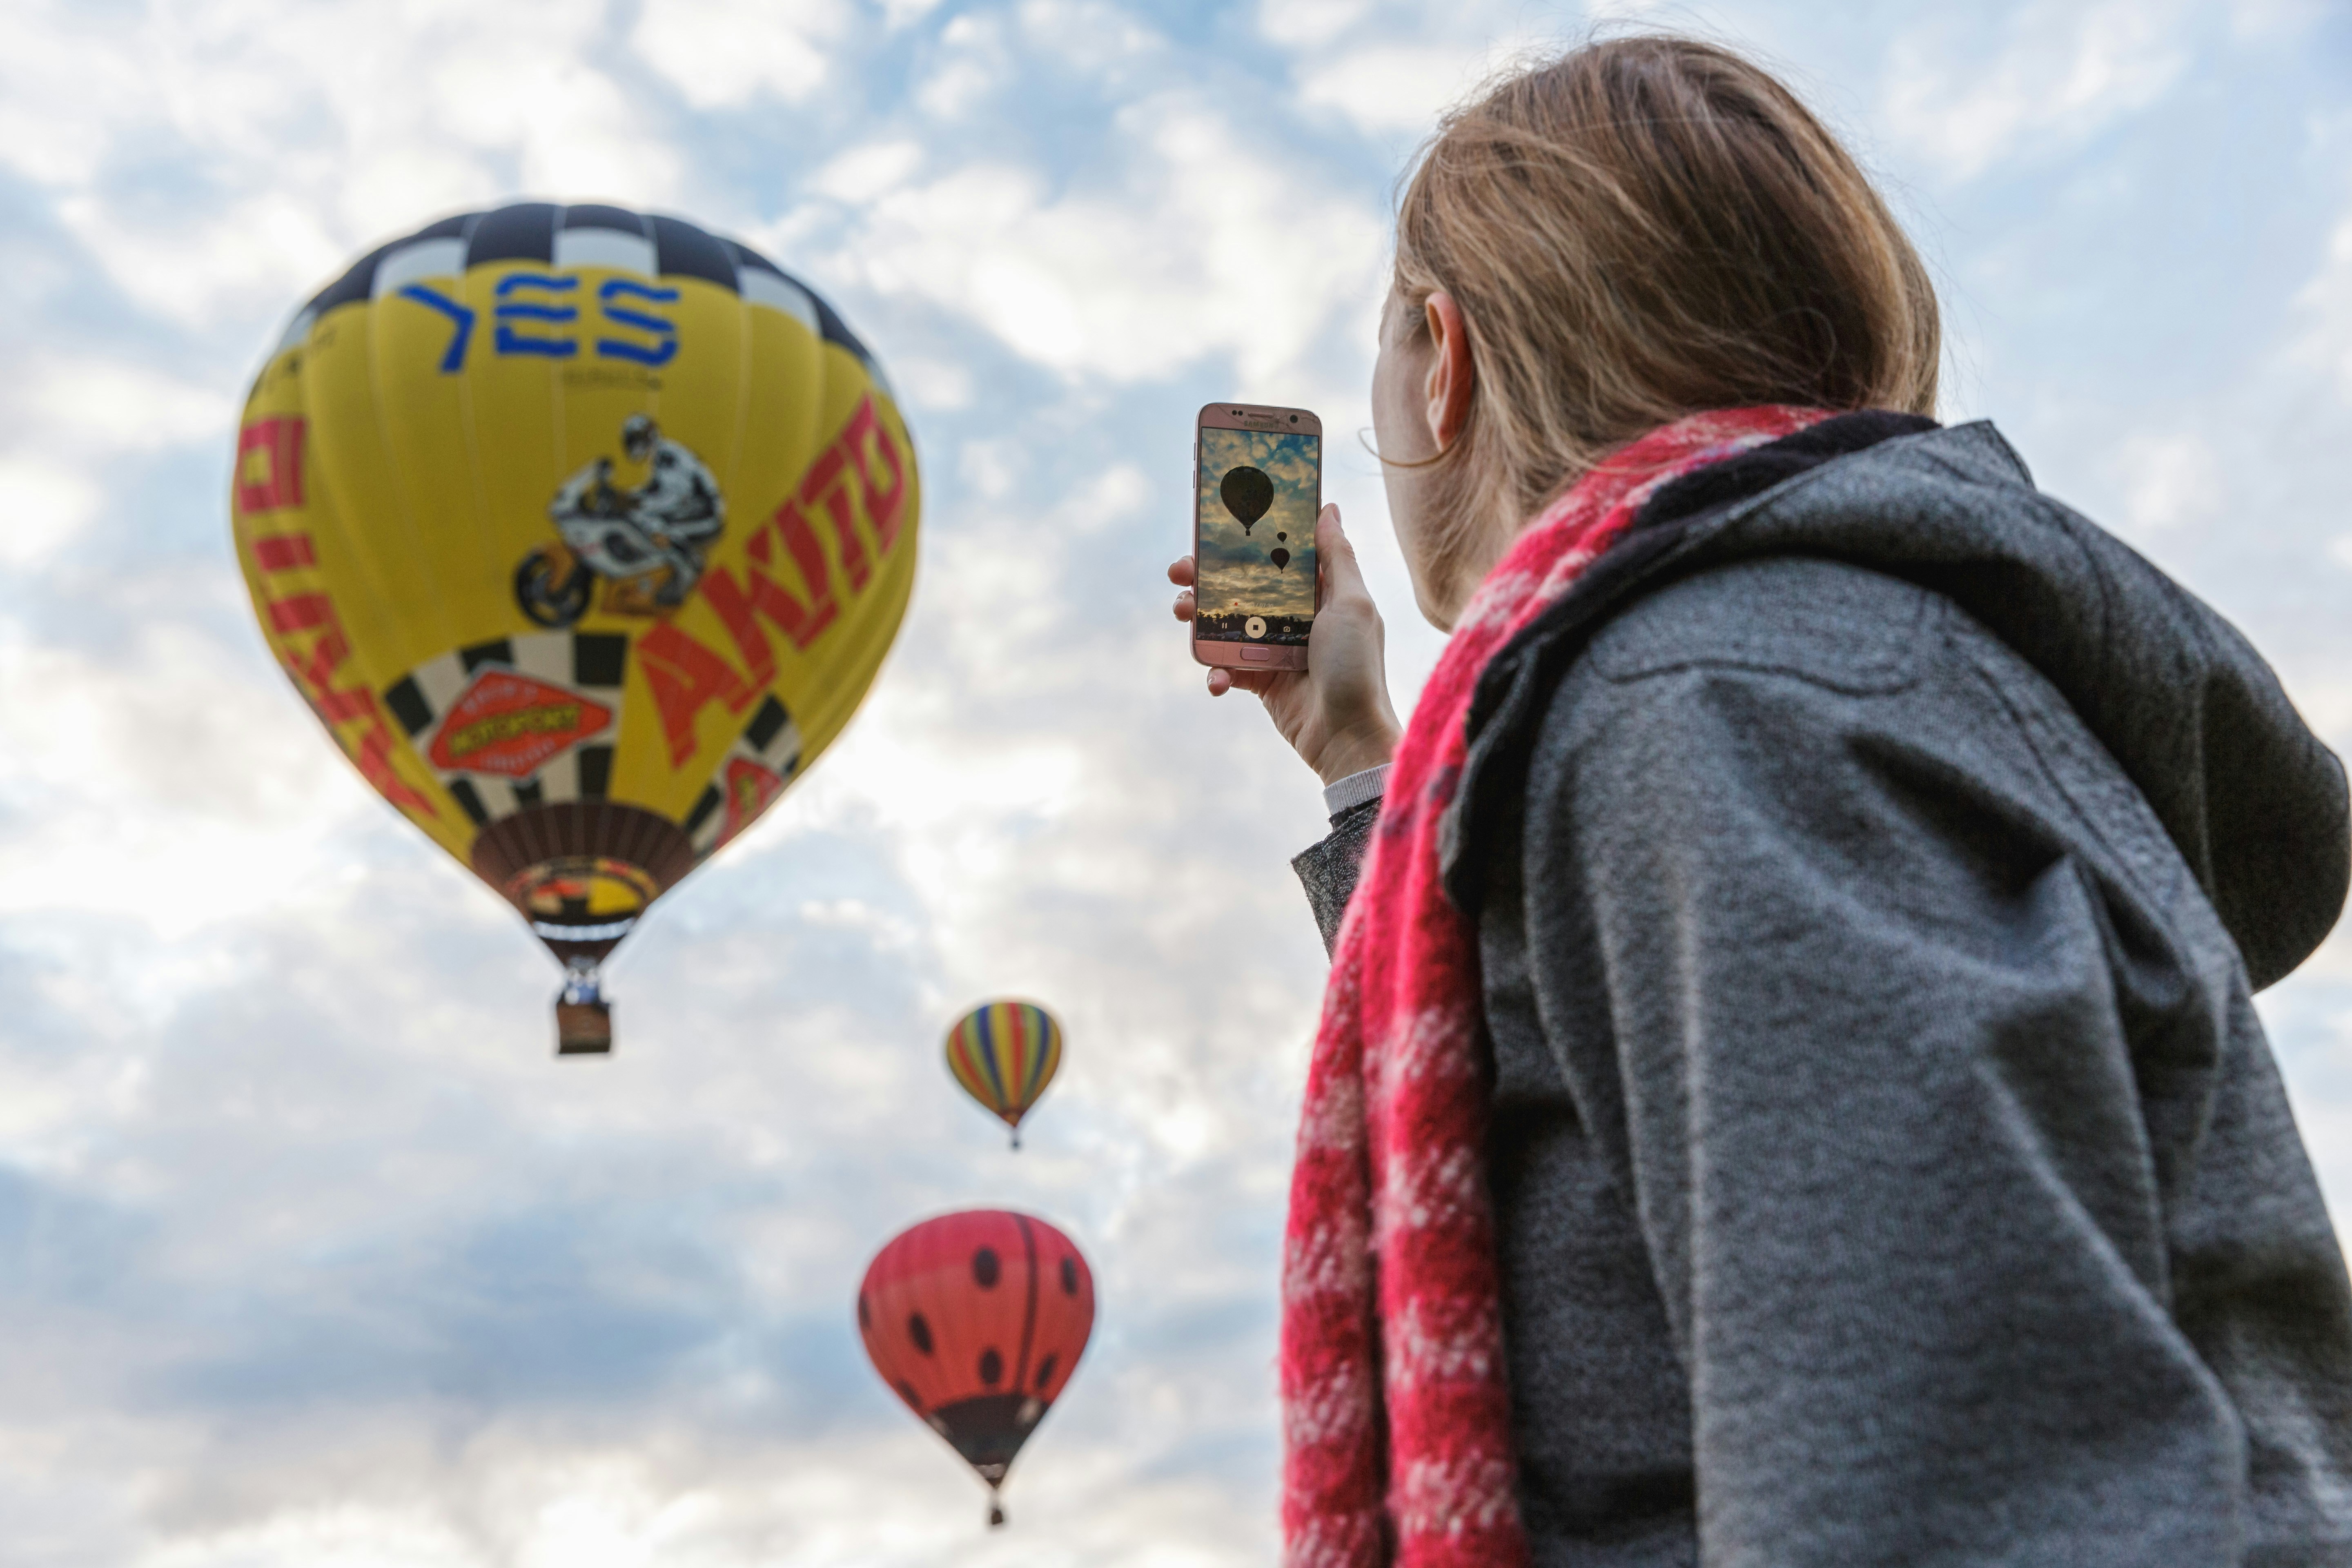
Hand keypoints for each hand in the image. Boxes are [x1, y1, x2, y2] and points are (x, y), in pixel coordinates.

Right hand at [1169, 503, 1400, 786]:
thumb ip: (1337, 556)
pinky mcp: (1259, 679)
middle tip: (1181, 570)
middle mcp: (1296, 616)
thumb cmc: (1357, 666)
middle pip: (1242, 585)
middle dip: (1206, 576)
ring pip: (1224, 622)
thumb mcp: (1352, 603)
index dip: (1248, 538)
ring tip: (1182, 612)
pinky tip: (1217, 679)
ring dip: (1197, 616)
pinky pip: (1225, 666)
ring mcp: (1274, 647)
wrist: (1347, 735)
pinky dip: (1214, 671)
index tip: (1215, 525)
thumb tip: (1329, 508)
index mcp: (1320, 592)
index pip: (1278, 555)